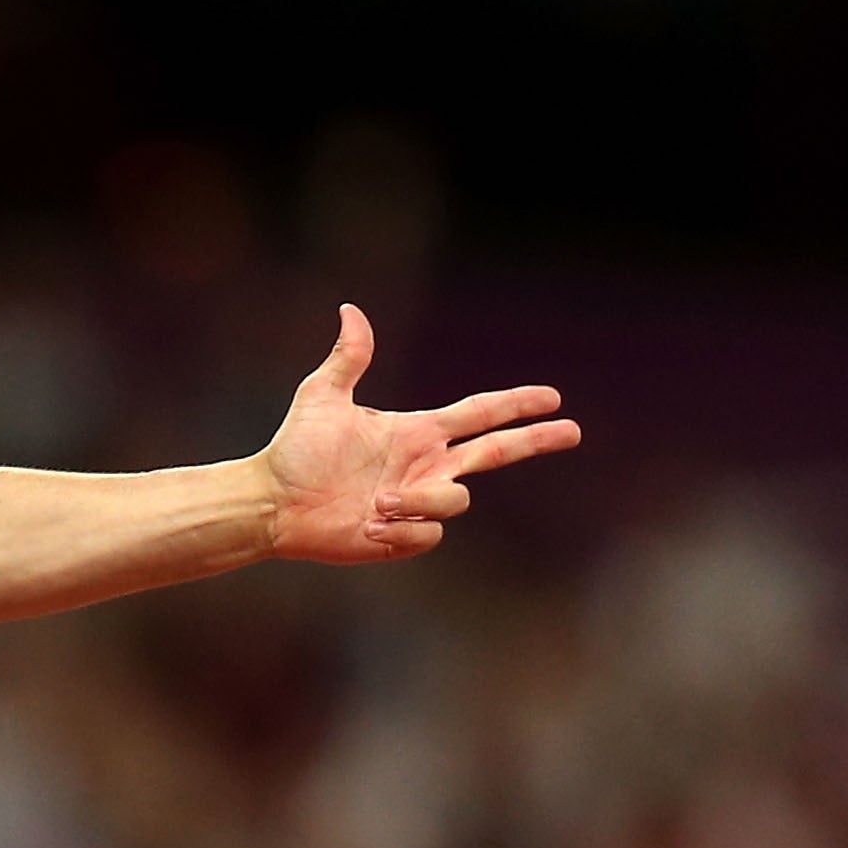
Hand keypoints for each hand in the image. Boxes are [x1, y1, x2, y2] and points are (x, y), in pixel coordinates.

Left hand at [257, 305, 576, 563]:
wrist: (273, 502)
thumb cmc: (294, 450)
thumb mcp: (323, 396)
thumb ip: (349, 357)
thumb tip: (351, 310)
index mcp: (417, 432)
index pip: (478, 414)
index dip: (515, 404)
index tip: (552, 397)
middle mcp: (425, 465)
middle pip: (497, 452)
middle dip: (535, 440)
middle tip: (574, 431)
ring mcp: (418, 502)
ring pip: (458, 498)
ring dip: (420, 498)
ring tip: (375, 501)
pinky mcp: (404, 537)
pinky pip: (431, 532)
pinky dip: (404, 527)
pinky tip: (369, 525)